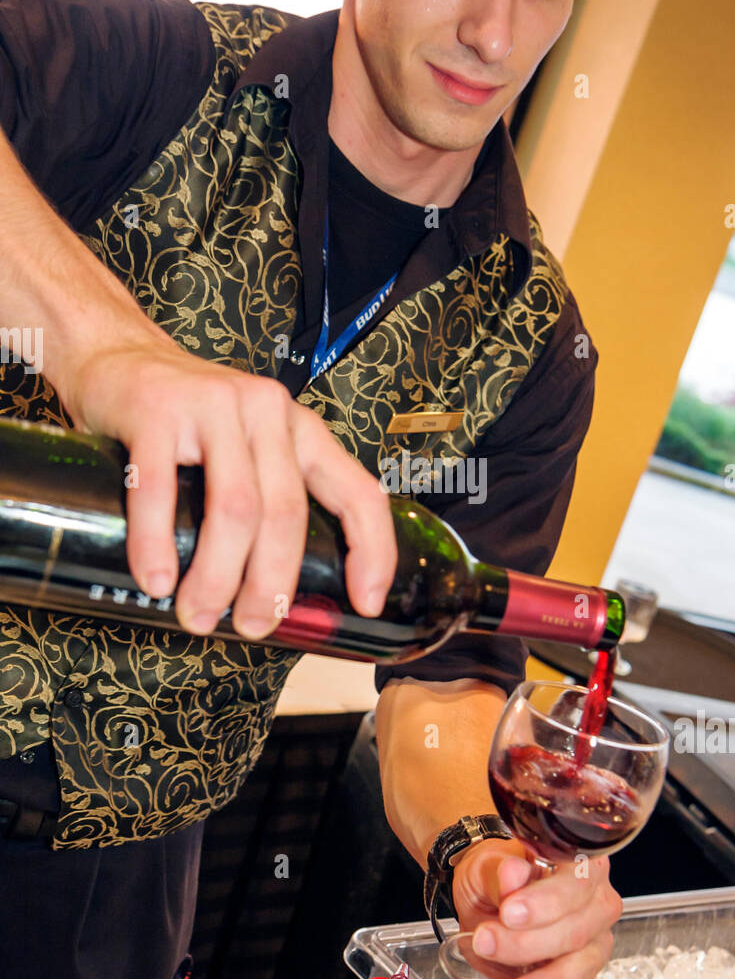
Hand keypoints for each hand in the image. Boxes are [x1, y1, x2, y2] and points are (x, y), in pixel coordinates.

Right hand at [64, 332, 396, 638]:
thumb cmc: (188, 419)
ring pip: (235, 508)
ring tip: (199, 614)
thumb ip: (269, 501)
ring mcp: (213, 407)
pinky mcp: (156, 411)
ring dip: (218, 575)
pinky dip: (157, 543)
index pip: (359, 493)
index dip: (373, 551)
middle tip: (253, 625)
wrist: (117, 353)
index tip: (365, 602)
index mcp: (301, 431)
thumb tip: (275, 597)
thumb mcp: (248, 448)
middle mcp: (267, 413)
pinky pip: (160, 490)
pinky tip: (156, 579)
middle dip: (273, 584)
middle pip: (287, 514)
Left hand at [450, 841, 621, 978]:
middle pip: (578, 930)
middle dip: (530, 944)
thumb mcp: (486, 864)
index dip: (545, 902)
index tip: (510, 912)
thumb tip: (511, 874)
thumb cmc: (496, 873)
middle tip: (487, 941)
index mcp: (579, 865)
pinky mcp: (578, 975)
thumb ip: (499, 870)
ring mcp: (592, 941)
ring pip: (581, 967)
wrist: (488, 896)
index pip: (575, 883)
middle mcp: (596, 902)